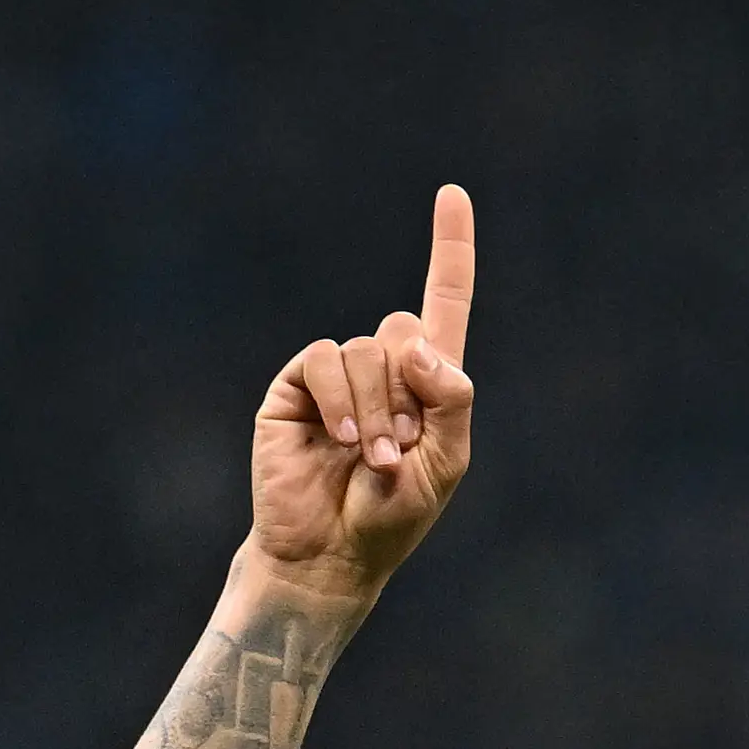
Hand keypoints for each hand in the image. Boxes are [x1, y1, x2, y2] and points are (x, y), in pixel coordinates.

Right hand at [244, 183, 477, 610]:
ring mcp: (336, 375)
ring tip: (373, 459)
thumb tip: (418, 342)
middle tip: (401, 451)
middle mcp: (382, 368)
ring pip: (367, 350)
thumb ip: (451, 401)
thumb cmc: (393, 517)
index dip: (450, 250)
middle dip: (411, 394)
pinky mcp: (296, 385)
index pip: (442, 304)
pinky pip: (324, 361)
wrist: (331, 555)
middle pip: (403, 329)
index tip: (452, 192)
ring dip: (379, 411)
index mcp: (427, 384)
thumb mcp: (446, 463)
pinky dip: (341, 400)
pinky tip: (342, 439)